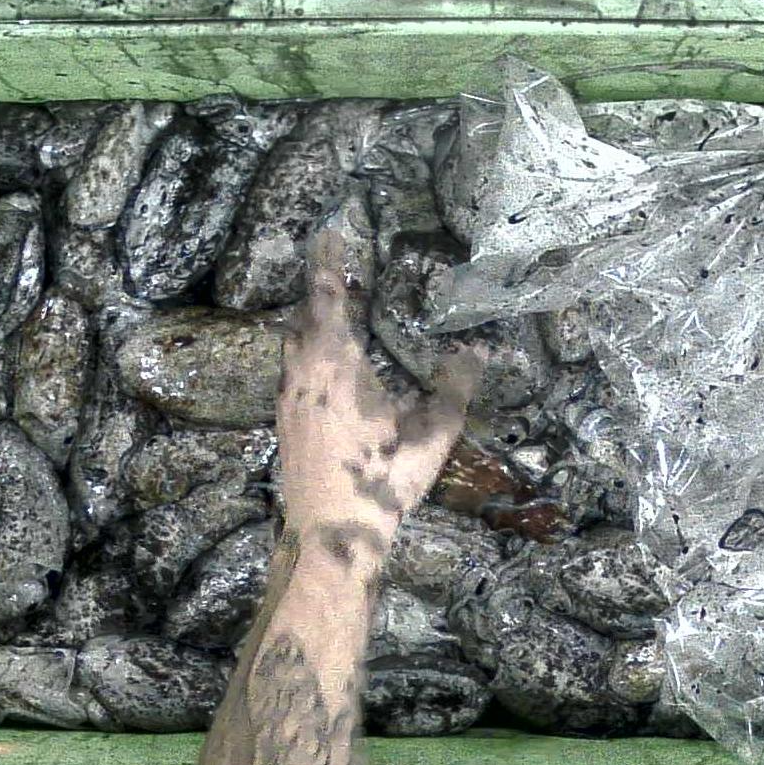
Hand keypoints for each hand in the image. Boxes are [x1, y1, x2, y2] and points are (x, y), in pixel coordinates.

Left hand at [277, 221, 481, 568]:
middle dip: (319, 288)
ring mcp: (287, 400)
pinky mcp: (284, 422)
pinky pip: (292, 368)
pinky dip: (307, 350)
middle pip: (303, 315)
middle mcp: (302, 374)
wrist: (330, 535)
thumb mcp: (431, 436)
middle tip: (341, 267)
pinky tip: (327, 365)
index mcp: (334, 366)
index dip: (328, 260)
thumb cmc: (381, 484)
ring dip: (312, 321)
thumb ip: (455, 388)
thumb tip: (478, 348)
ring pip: (293, 343)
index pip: (326, 296)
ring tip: (337, 310)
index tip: (330, 228)